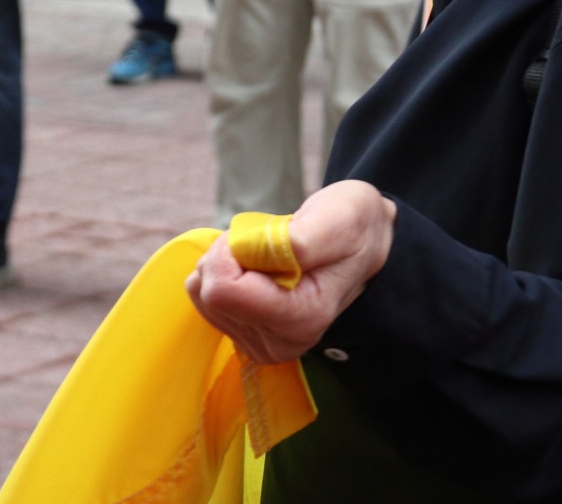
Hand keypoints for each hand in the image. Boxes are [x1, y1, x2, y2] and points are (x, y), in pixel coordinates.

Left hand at [185, 180, 395, 364]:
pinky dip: (224, 272)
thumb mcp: (340, 218)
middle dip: (229, 254)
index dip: (230, 251)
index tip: (260, 236)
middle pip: (209, 292)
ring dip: (226, 262)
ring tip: (267, 255)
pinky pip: (203, 296)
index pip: (222, 292)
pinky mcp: (242, 335)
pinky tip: (257, 268)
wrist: (360, 243)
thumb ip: (301, 240)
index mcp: (302, 320)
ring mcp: (258, 343)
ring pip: (201, 292)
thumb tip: (254, 253)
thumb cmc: (352, 227)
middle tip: (268, 243)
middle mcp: (279, 344)